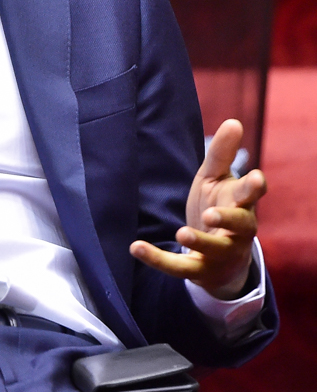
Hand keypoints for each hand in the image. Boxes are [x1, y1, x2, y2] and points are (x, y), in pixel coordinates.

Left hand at [130, 119, 266, 299]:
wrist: (220, 257)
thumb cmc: (219, 207)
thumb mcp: (216, 180)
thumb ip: (222, 154)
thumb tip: (233, 121)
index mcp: (241, 203)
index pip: (253, 194)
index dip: (255, 187)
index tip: (255, 178)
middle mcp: (238, 230)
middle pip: (242, 225)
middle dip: (229, 219)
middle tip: (211, 214)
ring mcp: (222, 252)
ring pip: (215, 250)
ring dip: (199, 242)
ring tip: (182, 233)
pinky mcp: (201, 270)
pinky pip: (180, 267)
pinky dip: (158, 259)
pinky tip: (136, 247)